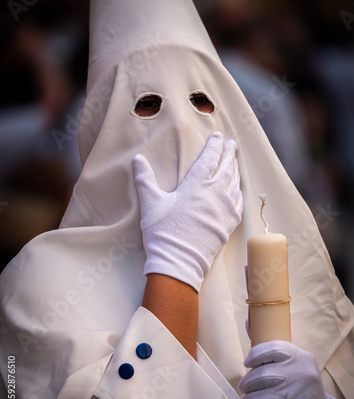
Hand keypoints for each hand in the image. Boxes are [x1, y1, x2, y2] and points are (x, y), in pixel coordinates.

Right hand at [132, 131, 242, 292]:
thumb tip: (137, 159)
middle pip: (226, 168)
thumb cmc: (163, 231)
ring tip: (235, 163)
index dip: (214, 146)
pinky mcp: (228, 224)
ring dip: (235, 171)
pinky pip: (238, 204)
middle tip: (232, 145)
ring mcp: (224, 210)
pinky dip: (239, 193)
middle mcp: (214, 194)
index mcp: (196, 185)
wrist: (179, 261)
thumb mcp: (150, 203)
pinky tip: (237, 191)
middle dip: (229, 154)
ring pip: (234, 184)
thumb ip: (144, 179)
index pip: (209, 159)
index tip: (219, 137)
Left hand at [239, 340, 342, 398]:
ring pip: (263, 396)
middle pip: (263, 375)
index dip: (255, 355)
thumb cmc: (298, 379)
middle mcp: (301, 372)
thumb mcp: (292, 360)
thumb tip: (248, 321)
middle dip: (248, 383)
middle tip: (243, 387)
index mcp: (299, 355)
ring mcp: (299, 393)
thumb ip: (269, 345)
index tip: (247, 363)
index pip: (272, 348)